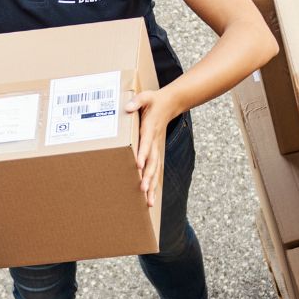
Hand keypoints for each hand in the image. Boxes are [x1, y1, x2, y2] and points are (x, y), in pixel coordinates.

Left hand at [123, 88, 179, 207]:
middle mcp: (154, 142)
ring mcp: (157, 149)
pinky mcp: (156, 153)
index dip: (143, 154)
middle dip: (148, 176)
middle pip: (153, 162)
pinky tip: (149, 198)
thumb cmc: (154, 101)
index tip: (138, 165)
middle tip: (142, 189)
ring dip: (152, 186)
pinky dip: (153, 184)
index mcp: (150, 129)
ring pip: (155, 170)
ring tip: (148, 201)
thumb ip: (137, 101)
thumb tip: (128, 107)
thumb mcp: (146, 96)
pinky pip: (155, 170)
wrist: (170, 104)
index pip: (146, 143)